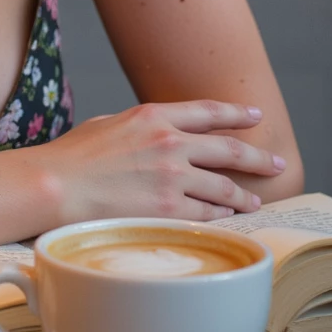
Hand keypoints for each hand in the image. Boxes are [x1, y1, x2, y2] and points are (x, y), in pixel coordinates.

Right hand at [37, 101, 286, 227]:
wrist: (55, 185)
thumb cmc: (72, 156)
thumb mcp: (108, 124)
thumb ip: (138, 126)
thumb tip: (153, 133)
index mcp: (153, 115)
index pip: (208, 112)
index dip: (237, 114)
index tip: (255, 116)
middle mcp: (169, 143)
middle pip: (229, 149)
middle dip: (258, 158)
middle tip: (275, 163)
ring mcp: (171, 177)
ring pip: (223, 187)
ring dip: (242, 195)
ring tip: (253, 201)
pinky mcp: (167, 209)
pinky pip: (207, 214)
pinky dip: (221, 216)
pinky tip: (227, 219)